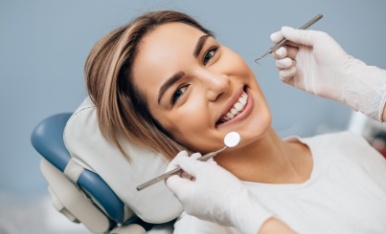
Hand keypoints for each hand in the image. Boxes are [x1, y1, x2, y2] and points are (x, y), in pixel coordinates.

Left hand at [165, 151, 272, 233]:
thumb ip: (188, 163)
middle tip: (198, 156)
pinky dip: (205, 181)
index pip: (169, 178)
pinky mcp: (208, 210)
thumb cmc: (224, 189)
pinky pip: (202, 193)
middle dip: (189, 166)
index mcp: (183, 194)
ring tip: (210, 162)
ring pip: (193, 186)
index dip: (175, 164)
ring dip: (199, 172)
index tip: (184, 154)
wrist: (242, 209)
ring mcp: (198, 208)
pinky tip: (215, 172)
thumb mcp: (204, 169)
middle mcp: (187, 204)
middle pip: (182, 181)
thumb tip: (181, 160)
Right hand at [271, 27, 385, 120]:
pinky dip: (284, 73)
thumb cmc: (334, 57)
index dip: (279, 38)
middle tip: (282, 52)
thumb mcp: (318, 38)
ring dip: (281, 62)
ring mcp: (298, 69)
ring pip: (280, 64)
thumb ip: (299, 34)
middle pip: (280, 52)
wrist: (341, 78)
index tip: (275, 38)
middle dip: (277, 51)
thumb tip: (283, 30)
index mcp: (305, 45)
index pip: (287, 40)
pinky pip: (283, 76)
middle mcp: (301, 56)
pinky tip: (293, 70)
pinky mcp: (297, 81)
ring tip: (290, 63)